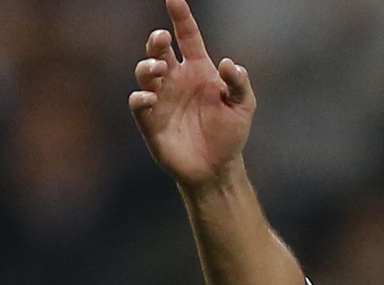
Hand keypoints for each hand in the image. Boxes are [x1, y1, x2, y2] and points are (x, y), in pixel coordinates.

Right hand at [129, 0, 255, 189]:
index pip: (187, 37)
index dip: (180, 17)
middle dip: (157, 42)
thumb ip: (240, 84)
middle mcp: (176, 79)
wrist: (217, 167)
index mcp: (198, 70)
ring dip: (148, 67)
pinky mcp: (150, 121)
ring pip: (145, 73)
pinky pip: (139, 104)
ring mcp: (161, 98)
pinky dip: (141, 99)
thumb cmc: (230, 133)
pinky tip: (149, 98)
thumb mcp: (244, 106)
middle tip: (162, 39)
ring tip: (158, 69)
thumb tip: (230, 63)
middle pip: (159, 51)